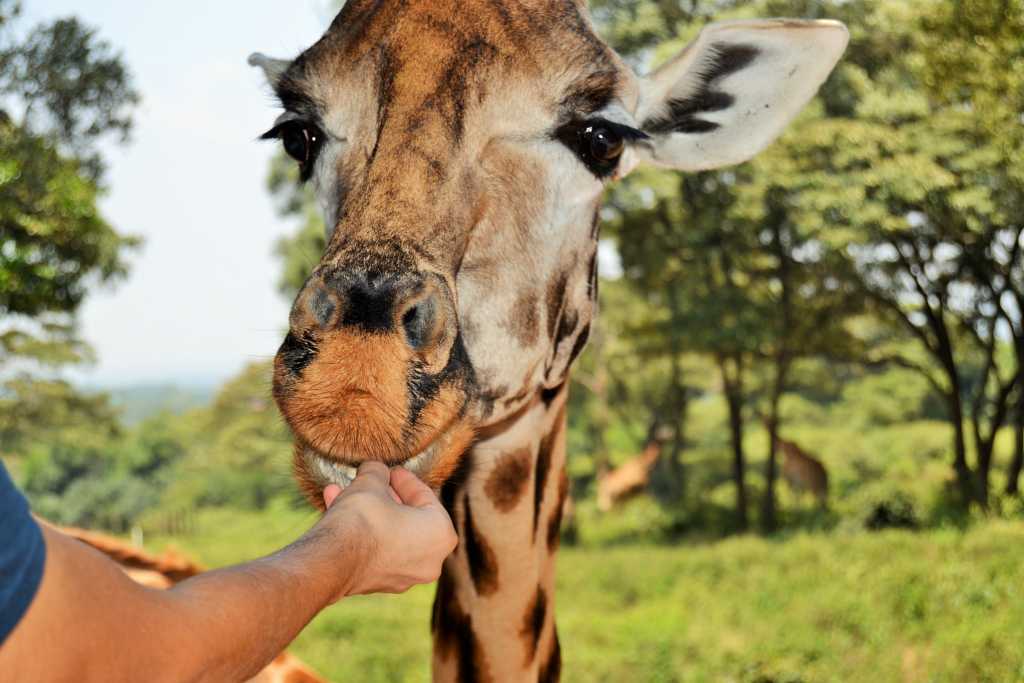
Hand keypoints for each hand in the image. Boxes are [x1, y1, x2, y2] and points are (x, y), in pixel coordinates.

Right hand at [319, 462, 456, 598]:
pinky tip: (335, 507)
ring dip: (368, 510)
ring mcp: (404, 576)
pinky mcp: (378, 583)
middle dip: (385, 496)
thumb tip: (375, 469)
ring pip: (387, 533)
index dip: (405, 479)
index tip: (391, 470)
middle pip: (407, 517)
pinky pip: (374, 549)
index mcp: (441, 534)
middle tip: (372, 480)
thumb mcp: (372, 483)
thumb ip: (378, 472)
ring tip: (345, 490)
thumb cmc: (362, 519)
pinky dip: (360, 531)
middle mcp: (429, 561)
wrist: (331, 561)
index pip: (425, 497)